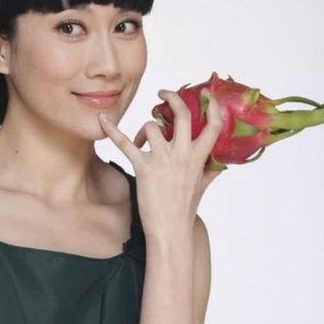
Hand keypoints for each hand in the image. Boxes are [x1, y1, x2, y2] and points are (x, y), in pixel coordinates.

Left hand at [98, 88, 223, 237]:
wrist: (170, 229)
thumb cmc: (185, 208)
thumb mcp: (203, 186)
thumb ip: (211, 170)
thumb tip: (222, 162)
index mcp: (199, 157)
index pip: (214, 126)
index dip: (213, 105)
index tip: (206, 93)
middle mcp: (183, 154)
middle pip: (181, 114)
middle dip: (172, 98)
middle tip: (162, 93)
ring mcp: (163, 159)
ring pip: (152, 126)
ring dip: (144, 129)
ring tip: (141, 141)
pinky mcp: (143, 167)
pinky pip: (125, 144)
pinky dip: (112, 131)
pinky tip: (102, 122)